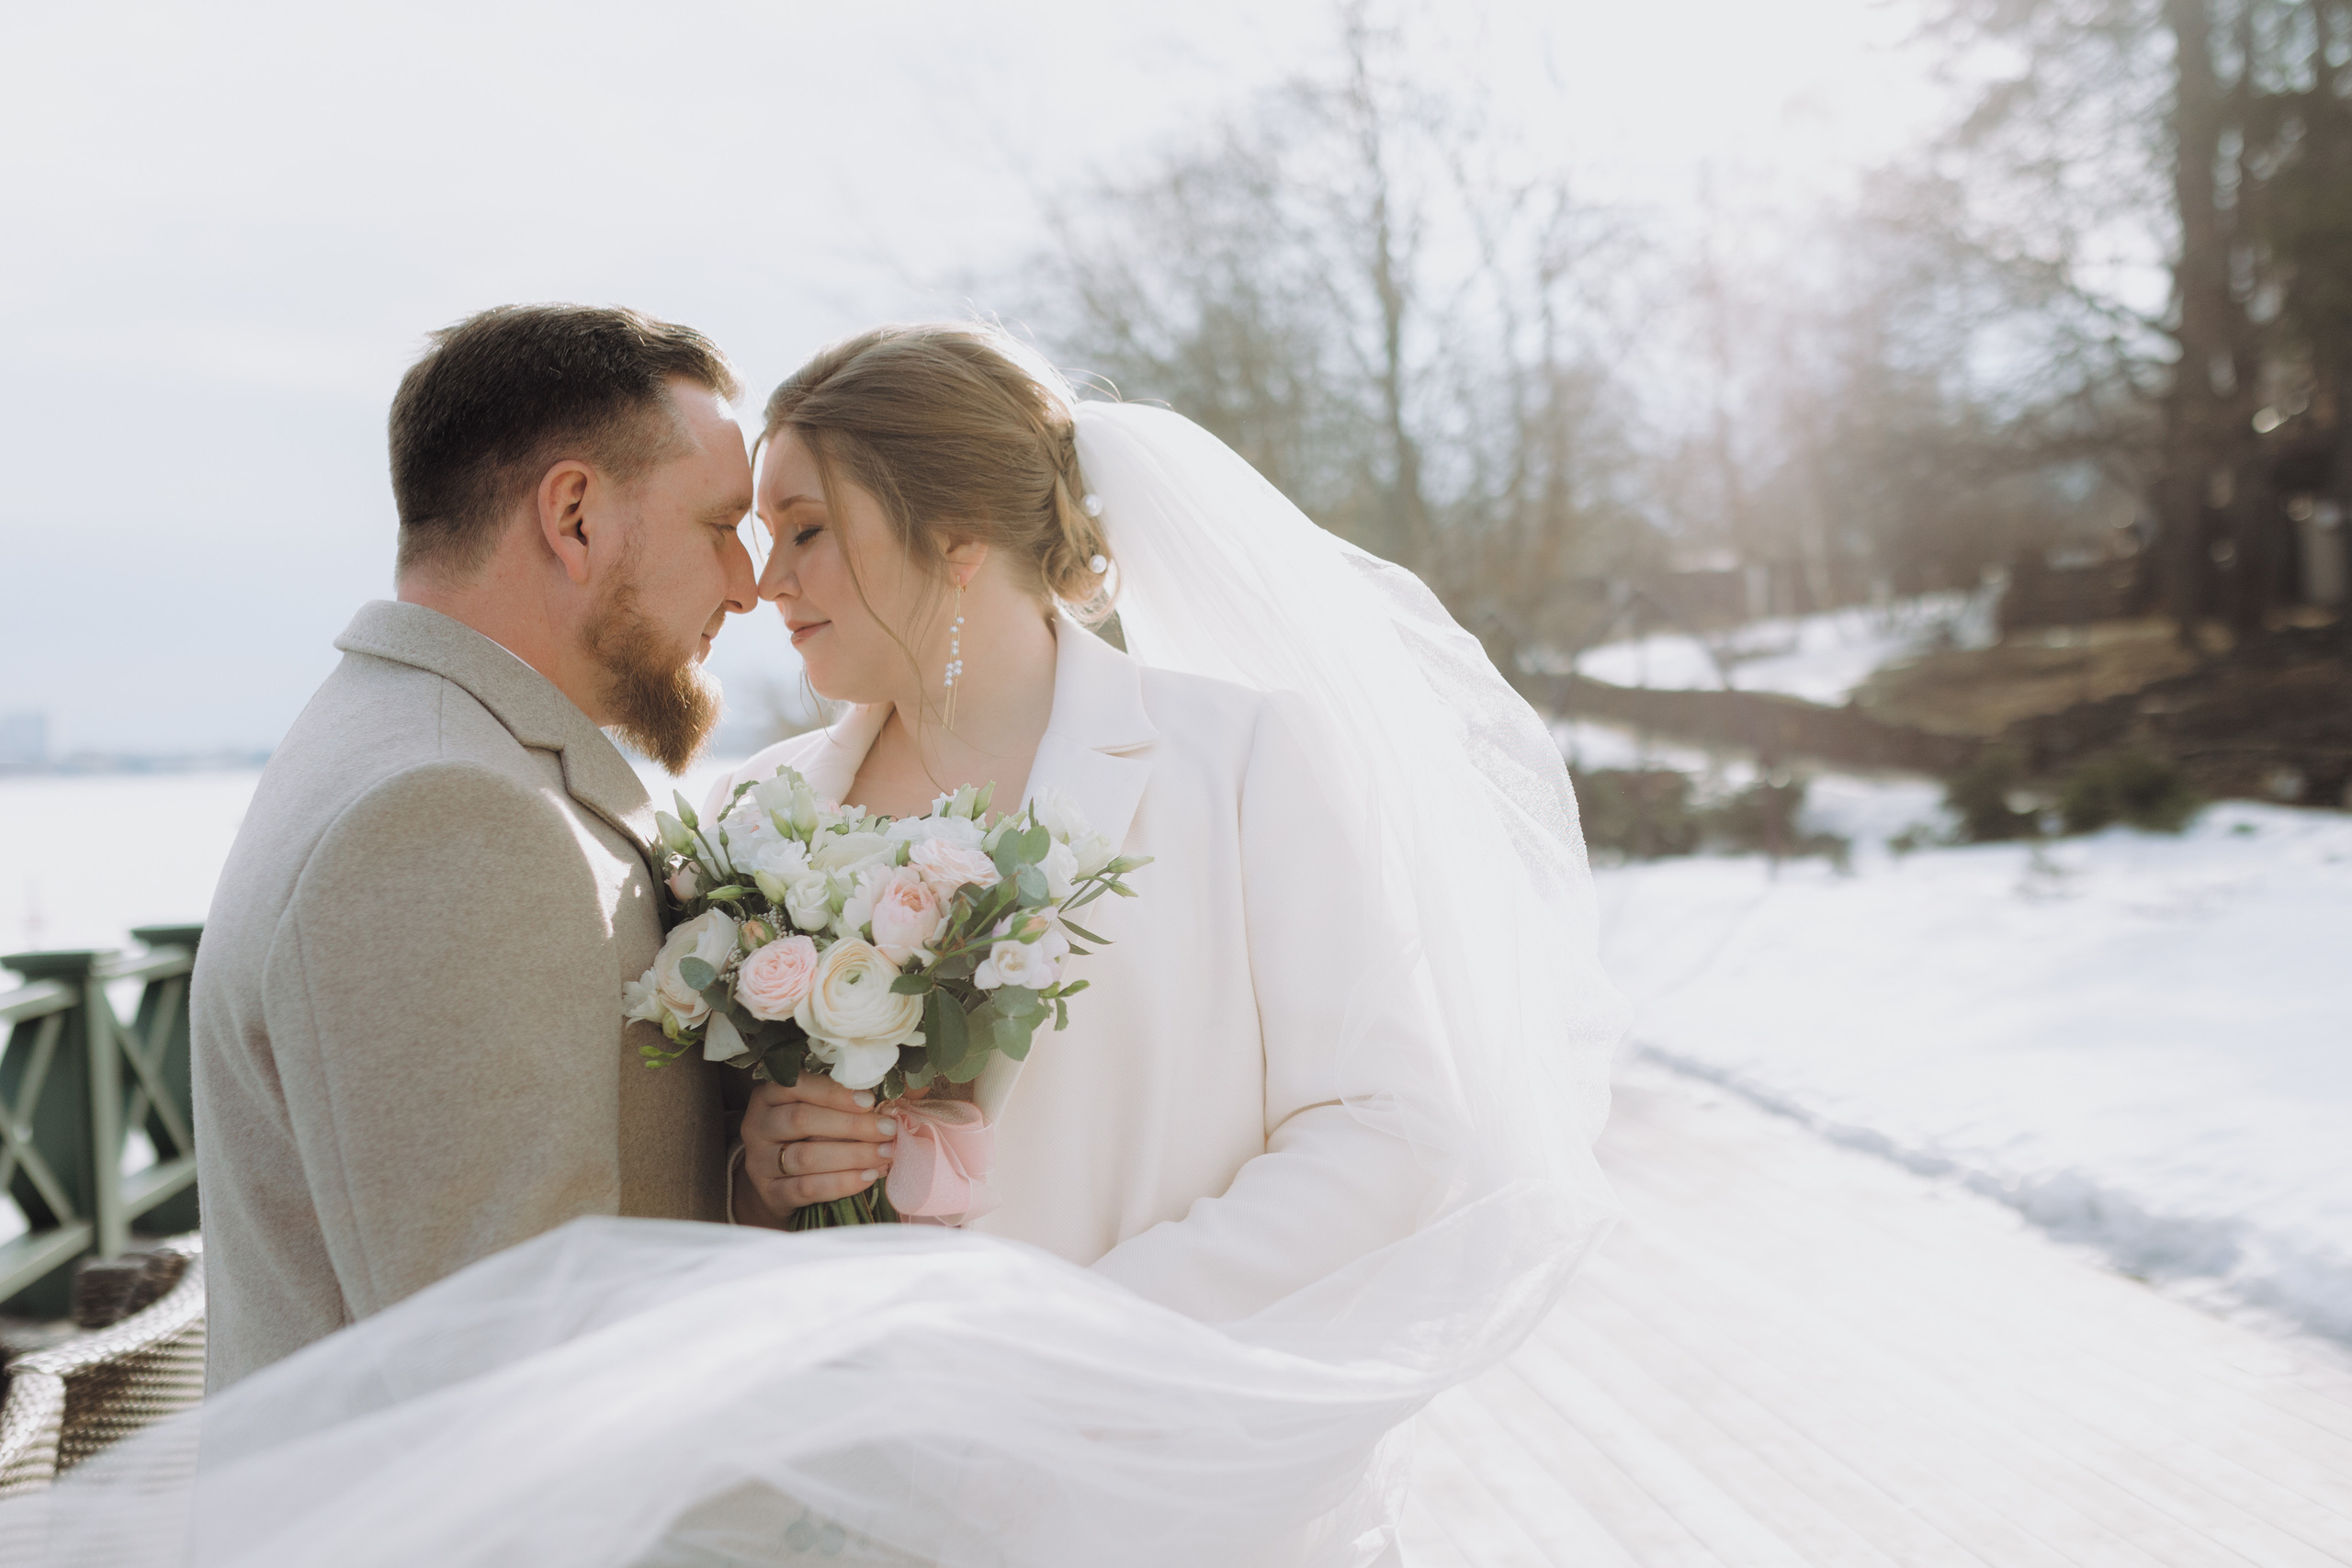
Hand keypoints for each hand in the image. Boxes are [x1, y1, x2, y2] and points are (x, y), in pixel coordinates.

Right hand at [737, 1073, 897, 1223]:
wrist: (775, 1181)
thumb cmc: (804, 1135)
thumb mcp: (813, 1110)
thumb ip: (837, 1104)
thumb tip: (883, 1109)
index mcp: (768, 1096)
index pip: (797, 1086)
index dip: (835, 1093)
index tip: (870, 1101)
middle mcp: (757, 1126)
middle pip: (802, 1120)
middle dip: (851, 1125)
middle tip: (887, 1130)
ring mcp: (759, 1162)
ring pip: (805, 1157)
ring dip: (852, 1155)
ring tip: (884, 1154)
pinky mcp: (770, 1193)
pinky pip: (806, 1189)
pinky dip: (841, 1183)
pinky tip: (867, 1177)